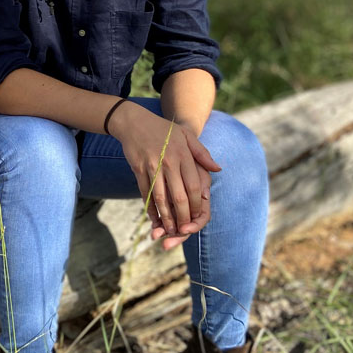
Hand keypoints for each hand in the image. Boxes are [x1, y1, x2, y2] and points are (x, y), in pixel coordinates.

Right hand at [109, 105, 219, 244]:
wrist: (134, 122)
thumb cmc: (164, 130)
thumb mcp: (187, 136)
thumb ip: (202, 154)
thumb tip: (217, 170)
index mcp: (183, 155)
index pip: (194, 186)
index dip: (196, 205)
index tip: (197, 216)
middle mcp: (169, 162)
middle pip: (178, 196)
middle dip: (183, 217)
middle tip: (185, 230)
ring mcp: (152, 167)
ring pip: (161, 198)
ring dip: (166, 217)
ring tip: (170, 230)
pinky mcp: (139, 170)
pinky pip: (145, 193)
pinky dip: (150, 208)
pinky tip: (154, 218)